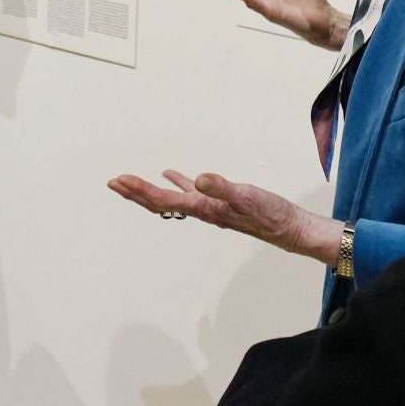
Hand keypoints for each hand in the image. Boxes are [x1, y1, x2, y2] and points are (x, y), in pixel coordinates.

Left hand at [107, 170, 339, 262]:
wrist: (290, 229)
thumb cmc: (270, 214)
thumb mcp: (247, 196)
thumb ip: (222, 188)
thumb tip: (198, 179)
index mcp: (203, 207)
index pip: (163, 200)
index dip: (140, 191)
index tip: (119, 181)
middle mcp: (202, 210)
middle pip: (160, 203)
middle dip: (136, 193)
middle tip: (114, 183)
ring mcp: (210, 208)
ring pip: (172, 198)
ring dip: (150, 190)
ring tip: (132, 182)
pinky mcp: (221, 203)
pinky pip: (192, 191)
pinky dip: (178, 183)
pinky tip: (172, 175)